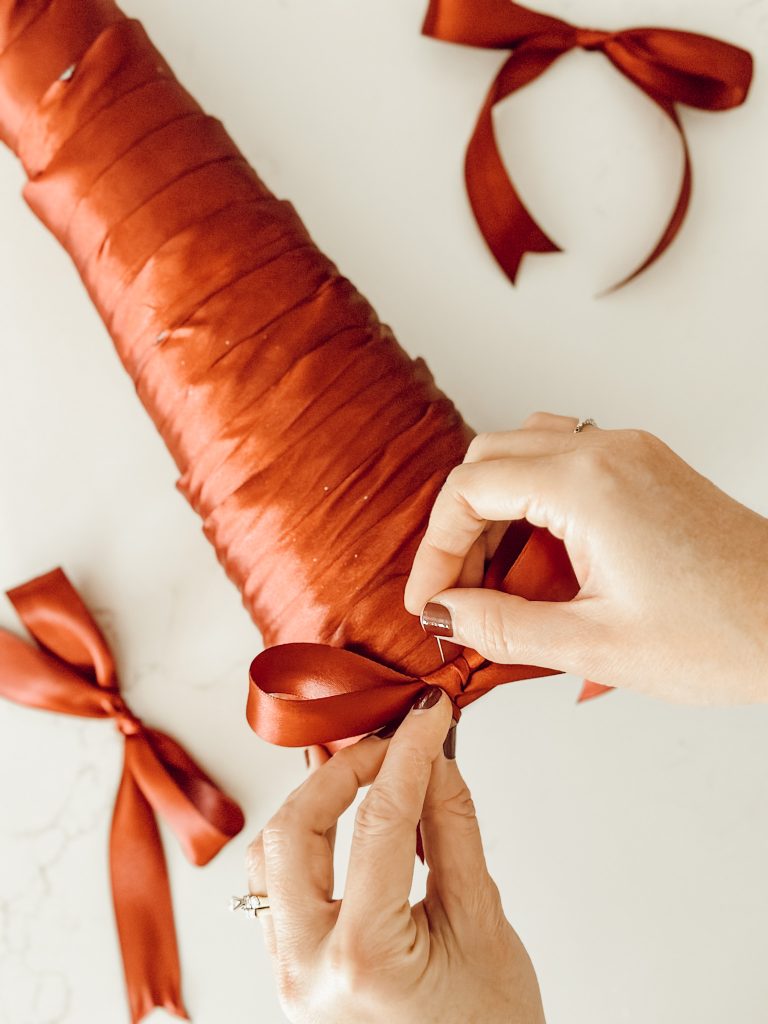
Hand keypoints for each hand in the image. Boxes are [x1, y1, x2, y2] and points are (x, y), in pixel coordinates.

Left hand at [246, 688, 545, 1023]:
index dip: (409, 754)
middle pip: (296, 829)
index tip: (430, 713)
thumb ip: (454, 832)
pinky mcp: (289, 969)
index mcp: (362, 959)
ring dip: (316, 802)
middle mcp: (305, 966)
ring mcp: (287, 972)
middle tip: (396, 741)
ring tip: (371, 776)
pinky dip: (308, 840)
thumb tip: (435, 761)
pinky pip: (276, 887)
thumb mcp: (485, 925)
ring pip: (271, 855)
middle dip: (345, 770)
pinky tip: (347, 824)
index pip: (381, 823)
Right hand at [404, 412, 767, 704]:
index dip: (436, 549)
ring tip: (497, 577)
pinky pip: (567, 464)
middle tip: (457, 591)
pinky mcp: (647, 469)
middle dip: (460, 526)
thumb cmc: (725, 635)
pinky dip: (536, 502)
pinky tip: (543, 560)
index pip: (470, 491)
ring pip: (526, 453)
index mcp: (587, 485)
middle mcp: (607, 452)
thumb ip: (503, 627)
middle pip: (490, 459)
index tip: (430, 600)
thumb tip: (446, 613)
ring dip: (497, 508)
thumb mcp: (596, 646)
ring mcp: (631, 454)